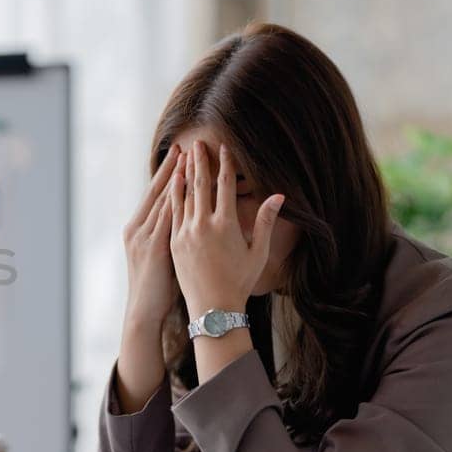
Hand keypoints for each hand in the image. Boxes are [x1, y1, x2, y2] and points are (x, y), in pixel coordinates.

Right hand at [121, 145, 180, 328]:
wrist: (144, 310)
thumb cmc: (156, 287)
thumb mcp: (160, 257)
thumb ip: (168, 235)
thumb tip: (183, 219)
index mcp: (139, 229)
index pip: (155, 194)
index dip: (167, 173)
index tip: (179, 154)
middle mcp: (139, 228)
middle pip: (157, 191)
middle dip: (171, 168)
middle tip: (183, 146)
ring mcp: (145, 237)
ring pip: (163, 200)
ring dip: (176, 178)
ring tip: (187, 158)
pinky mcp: (156, 248)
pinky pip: (168, 219)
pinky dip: (176, 201)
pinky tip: (186, 188)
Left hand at [168, 140, 284, 320]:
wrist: (213, 308)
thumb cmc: (240, 282)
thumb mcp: (257, 252)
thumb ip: (265, 222)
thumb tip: (279, 196)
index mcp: (226, 225)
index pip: (226, 186)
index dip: (225, 165)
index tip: (223, 147)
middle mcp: (203, 225)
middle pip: (201, 185)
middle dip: (200, 162)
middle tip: (198, 143)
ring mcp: (185, 233)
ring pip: (183, 196)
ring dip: (184, 174)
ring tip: (184, 156)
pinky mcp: (173, 242)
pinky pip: (172, 212)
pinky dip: (172, 195)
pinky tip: (172, 182)